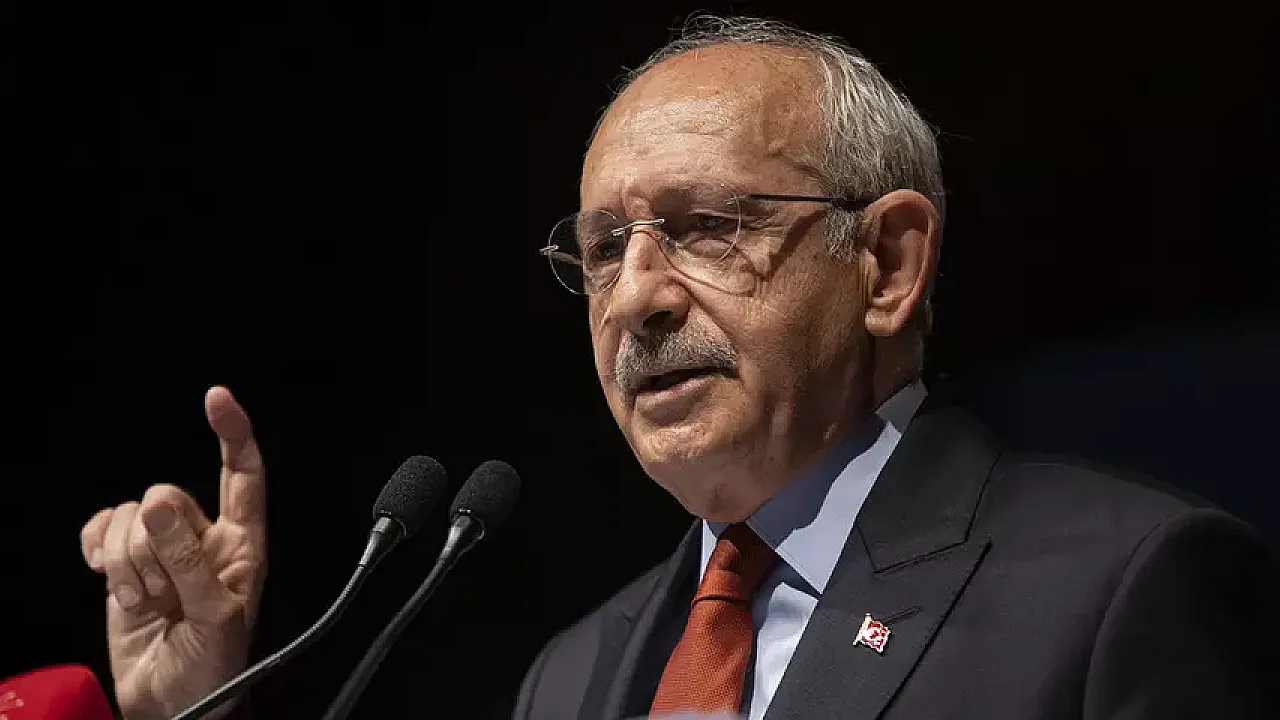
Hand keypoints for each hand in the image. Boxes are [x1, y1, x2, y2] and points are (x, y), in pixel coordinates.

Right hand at [80, 386, 267, 719]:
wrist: (174, 706)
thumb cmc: (214, 668)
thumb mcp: (216, 615)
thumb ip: (189, 561)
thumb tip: (158, 505)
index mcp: (242, 544)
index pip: (243, 475)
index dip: (233, 433)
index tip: (216, 399)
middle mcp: (203, 540)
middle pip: (170, 495)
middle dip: (156, 542)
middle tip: (164, 592)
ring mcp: (161, 551)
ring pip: (132, 514)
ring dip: (128, 560)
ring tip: (146, 603)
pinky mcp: (123, 566)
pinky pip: (102, 529)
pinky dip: (99, 550)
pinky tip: (111, 579)